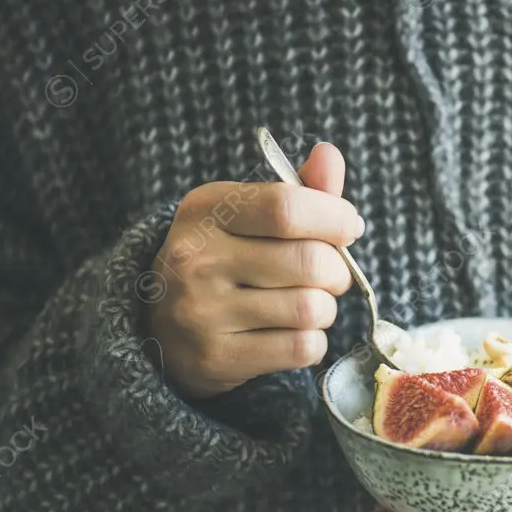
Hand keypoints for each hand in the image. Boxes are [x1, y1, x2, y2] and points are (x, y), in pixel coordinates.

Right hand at [147, 143, 363, 398]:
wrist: (162, 328)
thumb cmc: (224, 261)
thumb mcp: (247, 215)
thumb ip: (298, 189)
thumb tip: (331, 154)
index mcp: (206, 209)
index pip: (286, 207)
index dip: (334, 217)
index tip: (349, 226)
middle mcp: (196, 258)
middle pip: (310, 262)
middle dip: (337, 271)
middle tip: (330, 276)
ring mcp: (201, 311)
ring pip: (311, 308)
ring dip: (325, 310)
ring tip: (307, 305)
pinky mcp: (216, 356)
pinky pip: (302, 348)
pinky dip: (312, 342)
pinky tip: (292, 333)